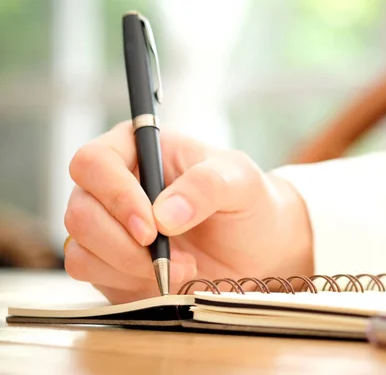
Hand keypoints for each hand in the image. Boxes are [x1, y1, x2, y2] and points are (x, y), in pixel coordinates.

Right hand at [64, 121, 312, 303]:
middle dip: (127, 245)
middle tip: (177, 259)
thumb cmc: (247, 202)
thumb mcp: (239, 182)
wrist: (257, 247)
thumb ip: (205, 186)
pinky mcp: (108, 262)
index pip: (94, 163)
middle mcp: (113, 185)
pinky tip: (165, 279)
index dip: (115, 197)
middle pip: (81, 212)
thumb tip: (162, 214)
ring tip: (183, 267)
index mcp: (137, 149)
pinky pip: (91, 276)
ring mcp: (107, 225)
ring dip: (131, 268)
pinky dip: (128, 283)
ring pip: (80, 250)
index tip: (152, 228)